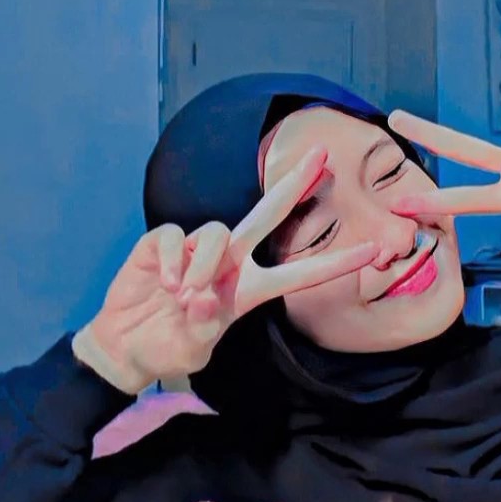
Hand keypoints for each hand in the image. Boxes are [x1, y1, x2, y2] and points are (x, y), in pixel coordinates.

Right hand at [73, 147, 377, 393]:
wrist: (125, 345)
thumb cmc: (168, 347)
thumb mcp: (194, 346)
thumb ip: (202, 326)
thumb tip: (199, 296)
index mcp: (248, 289)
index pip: (300, 274)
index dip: (337, 263)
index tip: (375, 251)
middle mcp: (229, 262)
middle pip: (267, 214)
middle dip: (294, 183)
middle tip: (322, 154)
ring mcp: (196, 248)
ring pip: (216, 231)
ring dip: (202, 265)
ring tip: (184, 295)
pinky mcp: (163, 242)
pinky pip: (176, 236)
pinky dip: (173, 260)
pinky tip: (164, 282)